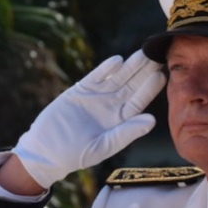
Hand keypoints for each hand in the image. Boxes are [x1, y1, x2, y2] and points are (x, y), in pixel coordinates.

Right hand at [12, 50, 165, 188]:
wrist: (46, 151)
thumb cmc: (76, 155)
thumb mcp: (103, 146)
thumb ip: (127, 132)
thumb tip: (152, 120)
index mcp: (120, 121)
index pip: (139, 101)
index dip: (149, 88)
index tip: (161, 75)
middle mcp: (111, 107)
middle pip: (131, 86)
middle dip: (143, 71)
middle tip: (157, 55)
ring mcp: (97, 97)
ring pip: (117, 78)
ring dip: (129, 66)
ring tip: (142, 52)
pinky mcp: (80, 91)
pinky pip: (96, 77)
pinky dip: (106, 69)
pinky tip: (118, 60)